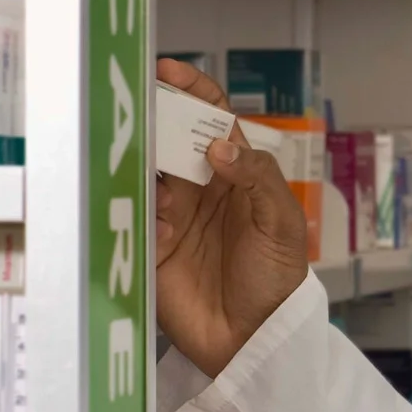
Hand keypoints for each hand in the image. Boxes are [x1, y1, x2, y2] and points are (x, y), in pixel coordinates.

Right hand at [154, 59, 309, 375]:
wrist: (251, 340)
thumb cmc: (275, 278)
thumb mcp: (281, 224)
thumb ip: (258, 178)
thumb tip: (218, 144)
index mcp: (235, 174)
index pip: (211, 119)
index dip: (191, 92)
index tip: (167, 72)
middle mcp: (197, 187)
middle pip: (166, 139)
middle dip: (151, 122)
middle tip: (134, 112)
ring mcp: (168, 215)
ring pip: (140, 173)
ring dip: (140, 169)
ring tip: (151, 181)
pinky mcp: (145, 245)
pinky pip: (130, 218)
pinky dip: (141, 219)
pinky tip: (161, 238)